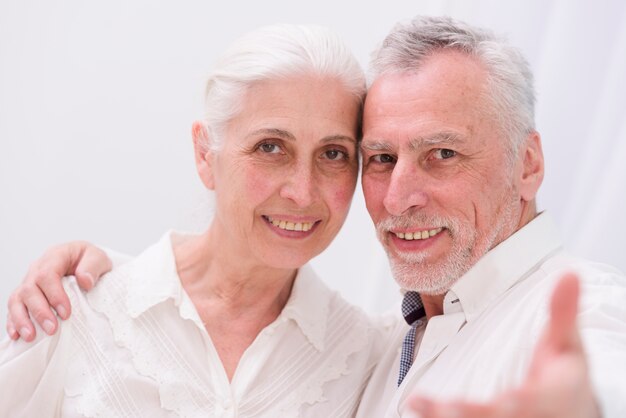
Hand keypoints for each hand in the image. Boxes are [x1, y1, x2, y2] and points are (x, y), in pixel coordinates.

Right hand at [6, 241, 111, 341]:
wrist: (86, 262)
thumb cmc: (91, 261)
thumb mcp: (99, 258)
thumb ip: (93, 266)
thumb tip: (85, 281)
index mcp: (55, 256)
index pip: (48, 274)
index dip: (54, 295)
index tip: (66, 313)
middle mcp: (37, 268)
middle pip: (30, 289)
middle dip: (39, 311)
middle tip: (52, 329)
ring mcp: (29, 282)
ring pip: (16, 299)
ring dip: (22, 319)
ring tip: (30, 336)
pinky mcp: (25, 295)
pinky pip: (14, 307)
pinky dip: (13, 321)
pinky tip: (16, 336)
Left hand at [407, 273, 600, 417]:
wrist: (570, 413)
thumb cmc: (564, 378)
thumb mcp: (567, 344)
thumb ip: (563, 312)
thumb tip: (569, 273)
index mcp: (554, 395)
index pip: (538, 400)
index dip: (524, 402)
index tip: (510, 399)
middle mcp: (531, 416)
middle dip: (473, 414)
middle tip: (447, 408)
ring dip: (451, 416)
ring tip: (422, 406)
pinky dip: (438, 417)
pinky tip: (417, 406)